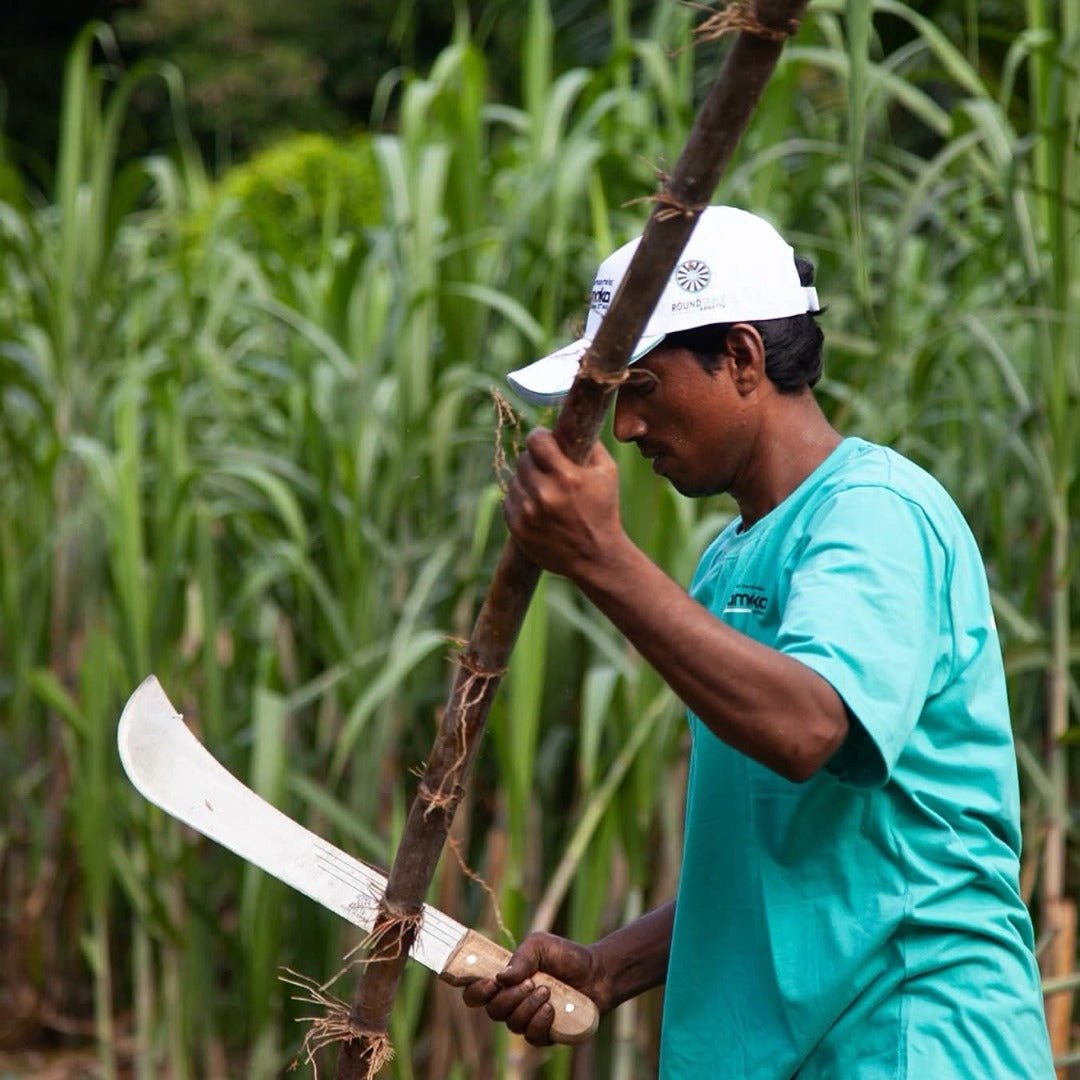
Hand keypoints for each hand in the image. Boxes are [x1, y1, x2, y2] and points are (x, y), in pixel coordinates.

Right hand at [461, 931, 609, 1045]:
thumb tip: (500, 977)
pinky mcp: (544, 1034)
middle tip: (530, 982)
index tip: (489, 982)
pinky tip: (552, 1008)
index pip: (476, 992)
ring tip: (547, 991)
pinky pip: (531, 1036)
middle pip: (492, 1011)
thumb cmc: (565, 956)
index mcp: (504, 980)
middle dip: (509, 997)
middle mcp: (511, 1002)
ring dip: (528, 1006)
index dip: (474, 991)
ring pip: (512, 1024)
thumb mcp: (540, 945)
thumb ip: (520, 958)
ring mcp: (527, 1020)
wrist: (597, 973)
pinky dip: (540, 1021)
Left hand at [503, 428, 624, 579]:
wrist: (596, 557)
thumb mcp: (608, 472)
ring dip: (527, 481)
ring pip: (515, 479)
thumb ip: (590, 441)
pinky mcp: (517, 528)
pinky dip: (519, 500)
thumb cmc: (604, 510)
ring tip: (544, 491)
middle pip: (524, 458)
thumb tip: (571, 418)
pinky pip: (508, 500)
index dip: (541, 437)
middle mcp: (544, 494)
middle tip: (548, 469)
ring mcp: (527, 513)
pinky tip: (536, 507)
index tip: (545, 441)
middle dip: (536, 460)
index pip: (536, 439)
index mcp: (567, 476)